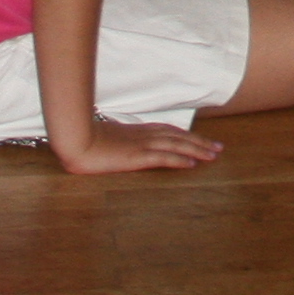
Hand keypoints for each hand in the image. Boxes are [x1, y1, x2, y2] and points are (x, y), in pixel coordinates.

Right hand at [57, 117, 223, 174]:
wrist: (74, 138)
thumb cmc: (85, 138)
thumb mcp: (107, 138)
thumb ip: (120, 139)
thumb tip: (125, 143)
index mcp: (138, 130)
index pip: (170, 131)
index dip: (188, 135)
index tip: (203, 140)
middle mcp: (144, 135)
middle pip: (179, 136)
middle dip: (200, 142)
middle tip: (219, 148)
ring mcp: (141, 145)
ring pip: (176, 145)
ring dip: (197, 150)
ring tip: (213, 155)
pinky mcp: (136, 156)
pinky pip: (163, 157)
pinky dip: (179, 159)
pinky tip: (192, 164)